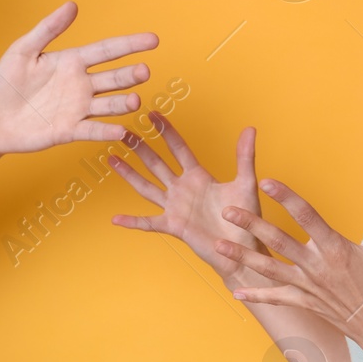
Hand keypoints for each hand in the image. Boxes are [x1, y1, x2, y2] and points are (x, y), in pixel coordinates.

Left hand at [0, 1, 158, 155]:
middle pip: (113, 78)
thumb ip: (47, 29)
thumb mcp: (22, 50)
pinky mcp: (70, 131)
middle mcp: (81, 85)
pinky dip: (106, 131)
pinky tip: (120, 130)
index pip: (107, 50)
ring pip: (108, 105)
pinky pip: (92, 130)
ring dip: (123, 103)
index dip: (130, 44)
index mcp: (72, 61)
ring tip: (135, 101)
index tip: (153, 39)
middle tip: (144, 71)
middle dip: (130, 75)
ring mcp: (77, 109)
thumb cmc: (4, 82)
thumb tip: (72, 5)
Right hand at [106, 112, 265, 282]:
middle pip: (156, 163)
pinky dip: (132, 222)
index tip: (152, 114)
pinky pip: (149, 223)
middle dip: (140, 147)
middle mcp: (183, 189)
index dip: (165, 131)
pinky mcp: (173, 226)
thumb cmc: (246, 217)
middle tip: (123, 132)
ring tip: (111, 159)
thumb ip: (245, 156)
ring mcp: (176, 207)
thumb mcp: (246, 184)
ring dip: (129, 174)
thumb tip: (250, 129)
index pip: (178, 148)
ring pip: (147, 187)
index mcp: (199, 176)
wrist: (243, 248)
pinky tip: (117, 218)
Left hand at [216, 178, 362, 361]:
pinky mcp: (306, 303)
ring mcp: (308, 287)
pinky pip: (277, 298)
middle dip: (251, 225)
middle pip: (278, 240)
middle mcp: (316, 266)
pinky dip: (256, 295)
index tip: (266, 182)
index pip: (306, 215)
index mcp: (336, 248)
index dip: (285, 197)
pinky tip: (236, 292)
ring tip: (217, 246)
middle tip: (227, 212)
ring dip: (242, 257)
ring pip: (269, 268)